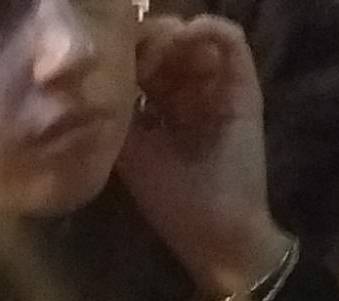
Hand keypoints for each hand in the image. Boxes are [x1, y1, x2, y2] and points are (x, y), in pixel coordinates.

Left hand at [117, 13, 283, 300]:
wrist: (215, 232)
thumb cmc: (170, 200)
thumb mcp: (128, 152)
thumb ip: (114, 111)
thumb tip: (94, 70)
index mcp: (161, 104)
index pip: (142, 58)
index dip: (127, 51)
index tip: (111, 62)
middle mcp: (190, 89)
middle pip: (167, 39)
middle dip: (147, 39)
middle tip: (134, 55)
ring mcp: (219, 85)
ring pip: (195, 35)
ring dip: (173, 34)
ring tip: (158, 54)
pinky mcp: (245, 86)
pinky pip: (231, 40)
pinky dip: (208, 29)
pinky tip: (186, 38)